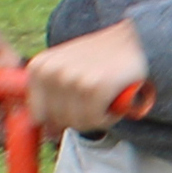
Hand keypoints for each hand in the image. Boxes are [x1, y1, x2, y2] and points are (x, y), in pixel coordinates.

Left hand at [23, 21, 151, 134]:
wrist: (132, 37)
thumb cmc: (99, 57)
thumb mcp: (64, 67)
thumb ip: (49, 95)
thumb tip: (48, 135)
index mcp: (38, 67)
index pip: (39, 115)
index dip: (60, 116)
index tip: (77, 103)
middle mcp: (51, 72)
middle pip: (59, 121)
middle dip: (80, 116)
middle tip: (96, 97)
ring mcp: (72, 80)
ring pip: (78, 123)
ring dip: (96, 117)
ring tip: (105, 96)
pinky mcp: (94, 88)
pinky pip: (96, 120)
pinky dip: (109, 117)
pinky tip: (114, 98)